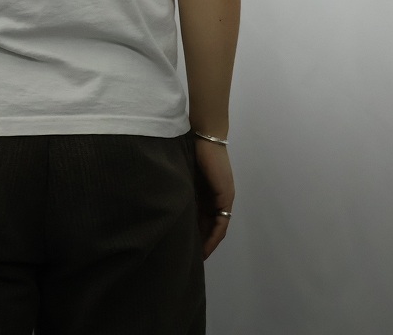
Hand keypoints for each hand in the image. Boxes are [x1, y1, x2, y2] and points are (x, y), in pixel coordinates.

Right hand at [192, 139, 234, 259]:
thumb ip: (181, 190)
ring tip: (196, 256)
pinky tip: (204, 246)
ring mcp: (223, 197)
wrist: (203, 136)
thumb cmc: (189, 150)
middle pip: (210, 226)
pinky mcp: (225, 197)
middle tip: (189, 257)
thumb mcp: (183, 176)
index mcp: (205, 192)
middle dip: (201, 242)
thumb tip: (167, 204)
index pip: (203, 219)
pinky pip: (221, 223)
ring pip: (216, 227)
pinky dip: (214, 236)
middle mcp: (216, 197)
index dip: (196, 235)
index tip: (185, 247)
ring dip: (207, 242)